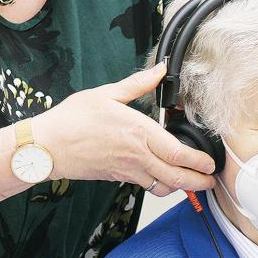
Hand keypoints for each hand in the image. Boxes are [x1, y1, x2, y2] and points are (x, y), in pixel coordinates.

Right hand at [34, 62, 215, 196]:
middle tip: (210, 180)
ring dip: (181, 186)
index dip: (199, 162)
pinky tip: (162, 177)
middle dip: (198, 182)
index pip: (178, 154)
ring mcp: (127, 170)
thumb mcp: (107, 94)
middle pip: (176, 177)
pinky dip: (160, 186)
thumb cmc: (73, 120)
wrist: (47, 146)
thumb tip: (160, 70)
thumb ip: (138, 84)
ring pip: (163, 187)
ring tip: (192, 181)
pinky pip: (145, 186)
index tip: (210, 163)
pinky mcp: (117, 177)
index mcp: (138, 133)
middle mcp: (137, 156)